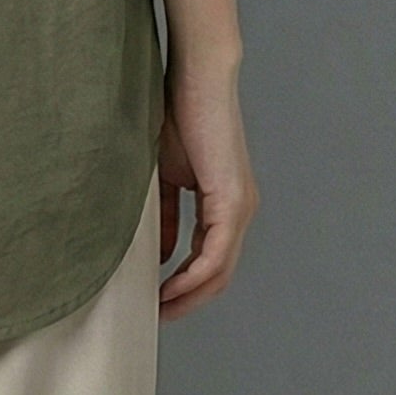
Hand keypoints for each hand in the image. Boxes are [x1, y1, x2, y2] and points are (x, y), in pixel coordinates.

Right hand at [155, 54, 258, 319]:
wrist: (197, 78)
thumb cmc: (178, 114)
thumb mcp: (165, 175)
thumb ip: (165, 215)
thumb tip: (161, 254)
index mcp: (225, 203)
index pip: (208, 259)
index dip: (183, 284)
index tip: (154, 298)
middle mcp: (241, 211)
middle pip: (218, 275)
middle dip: (186, 300)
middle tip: (156, 316)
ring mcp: (240, 208)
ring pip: (219, 271)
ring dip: (188, 295)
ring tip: (158, 310)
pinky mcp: (233, 202)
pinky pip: (213, 255)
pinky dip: (190, 276)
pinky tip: (167, 287)